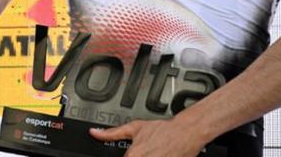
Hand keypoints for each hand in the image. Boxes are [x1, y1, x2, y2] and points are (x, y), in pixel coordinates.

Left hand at [90, 119, 208, 156]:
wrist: (186, 131)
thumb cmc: (163, 129)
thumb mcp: (134, 127)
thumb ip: (112, 133)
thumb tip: (94, 133)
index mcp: (133, 155)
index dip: (126, 156)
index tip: (129, 154)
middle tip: (144, 151)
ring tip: (151, 153)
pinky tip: (156, 155)